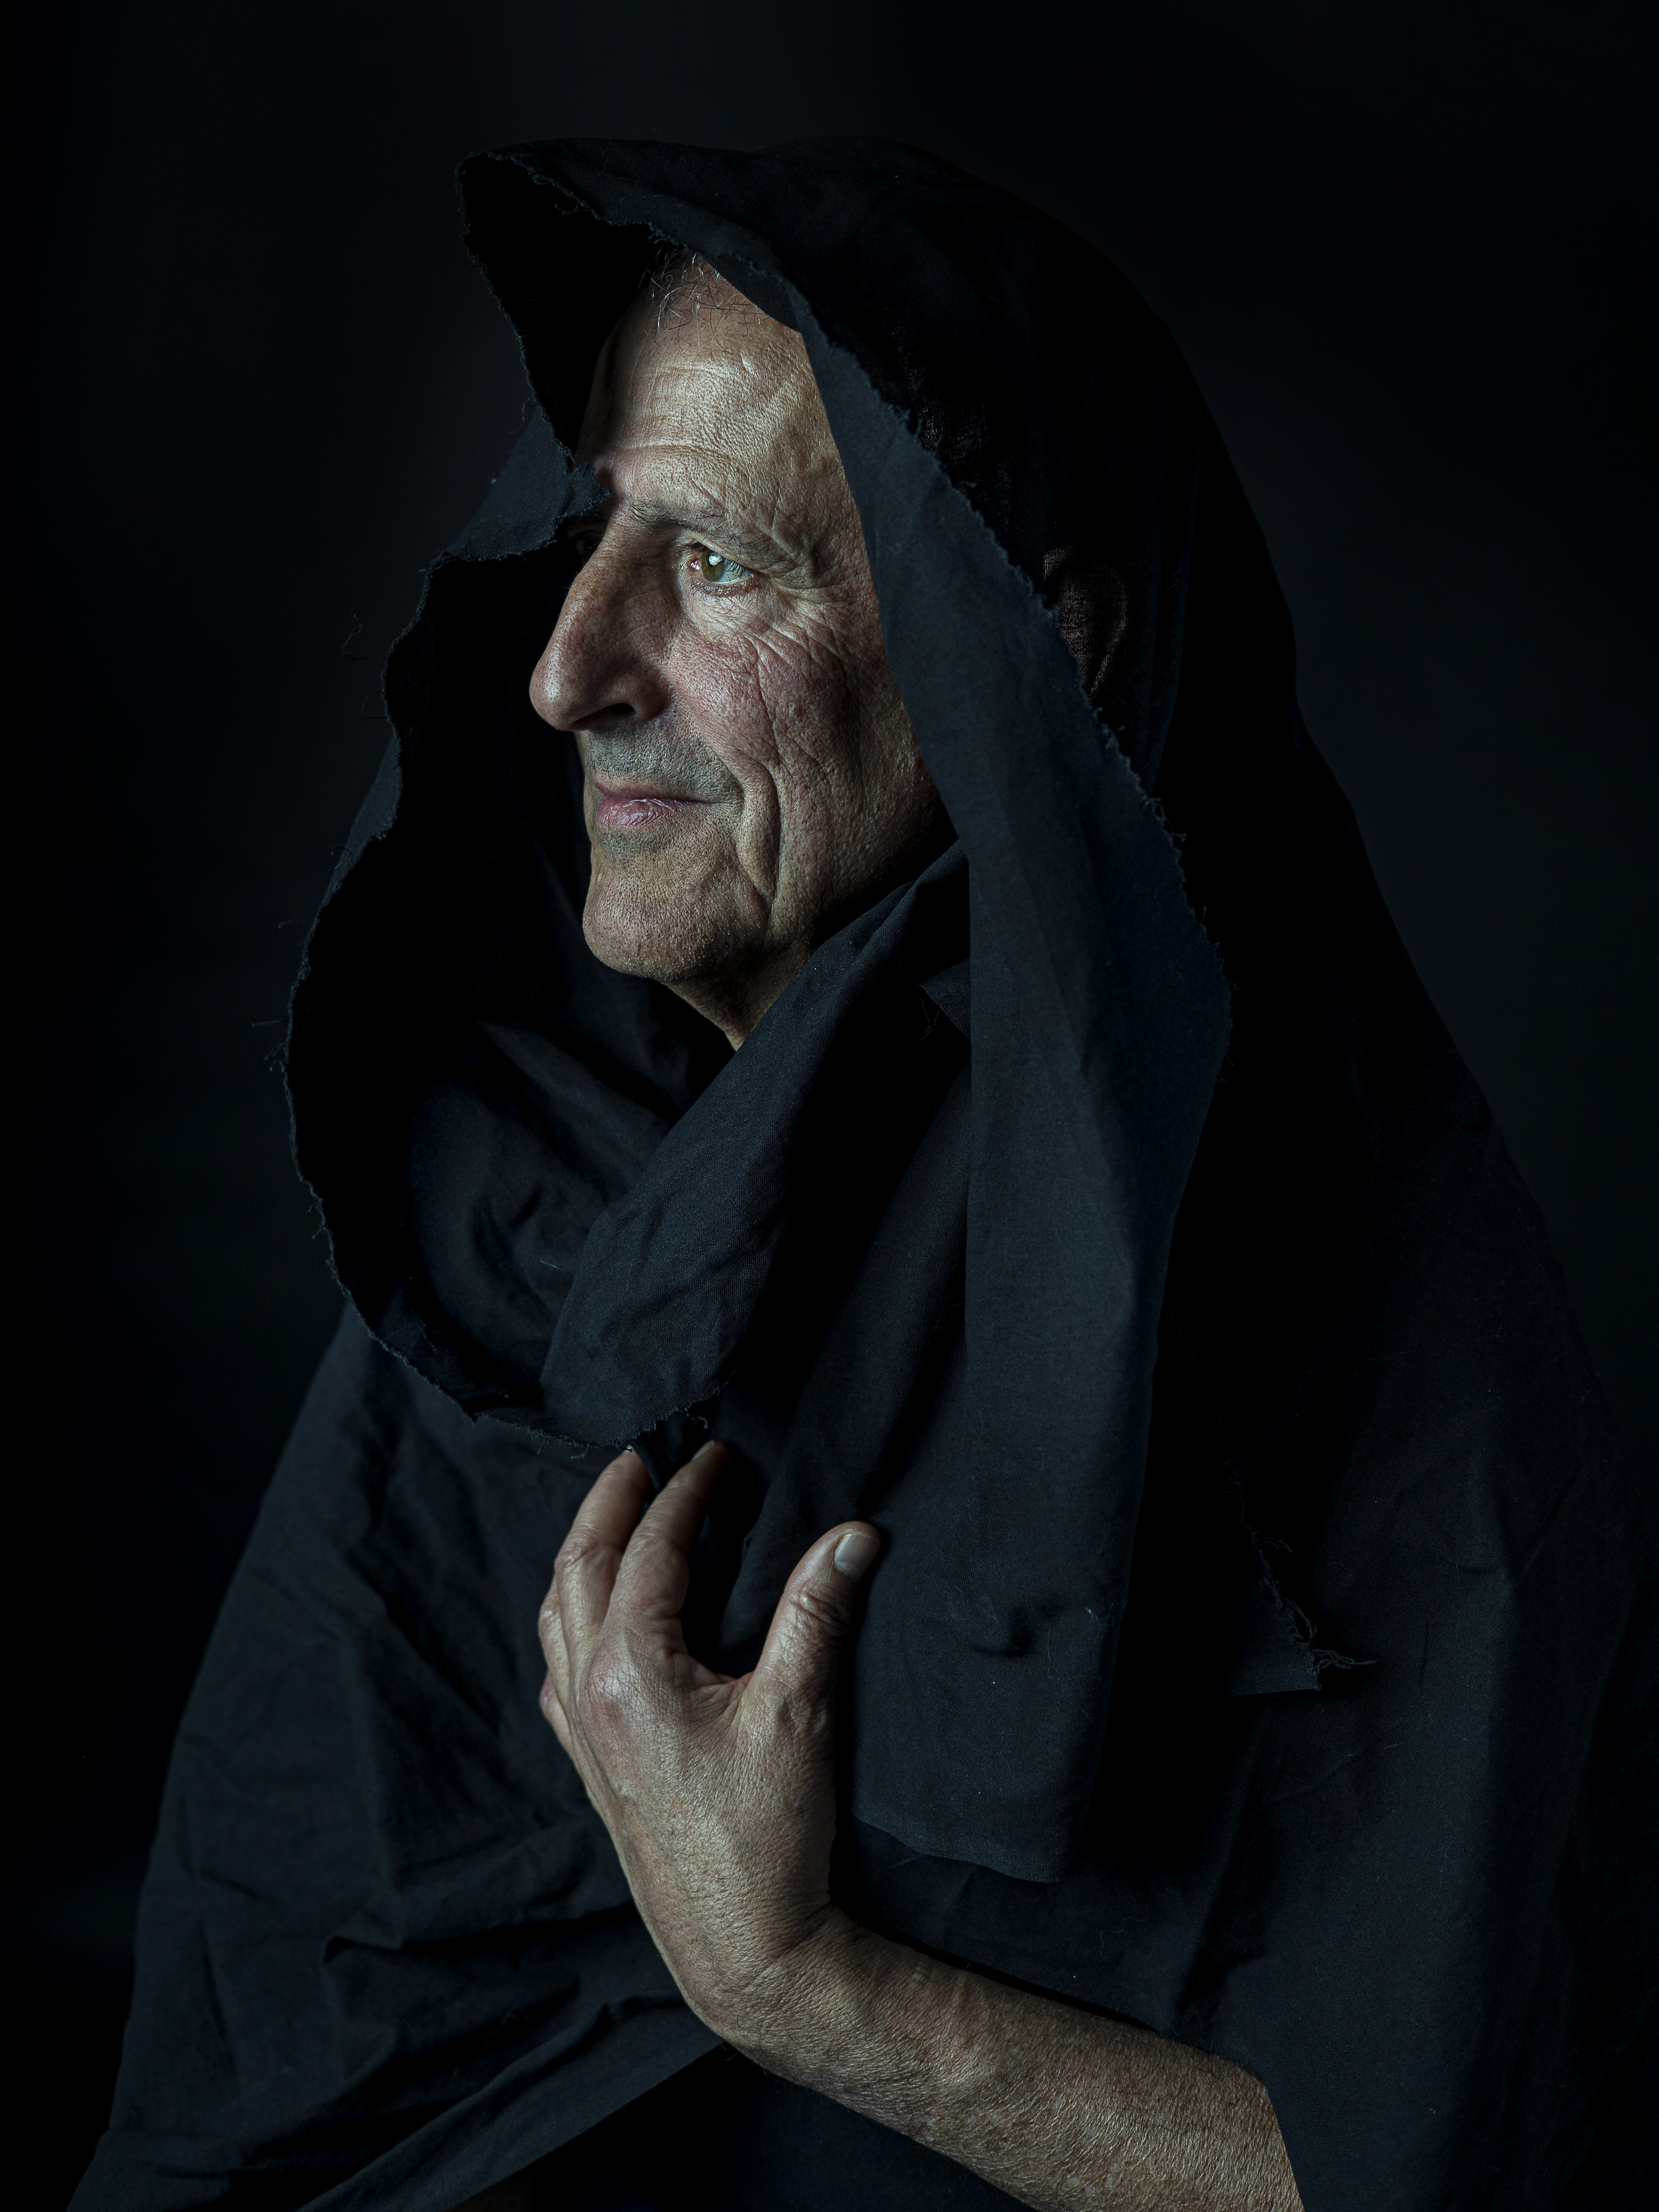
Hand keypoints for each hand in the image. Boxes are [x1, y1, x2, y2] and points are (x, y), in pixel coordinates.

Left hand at [537, 1441, 881, 2045]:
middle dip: (610, 1501)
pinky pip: (560, 1670)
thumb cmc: (769, 1840)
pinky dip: (572, 1619)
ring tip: (617, 1514)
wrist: (746, 1950)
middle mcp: (590, 1697)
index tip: (717, 1454)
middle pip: (579, 1568)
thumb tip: (852, 1534)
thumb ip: (817, 1612)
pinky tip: (597, 1618)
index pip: (650, 1550)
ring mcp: (583, 1736)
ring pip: (559, 1615)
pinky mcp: (594, 1767)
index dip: (685, 1492)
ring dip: (583, 1553)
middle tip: (643, 1454)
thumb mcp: (801, 1713)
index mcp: (631, 1672)